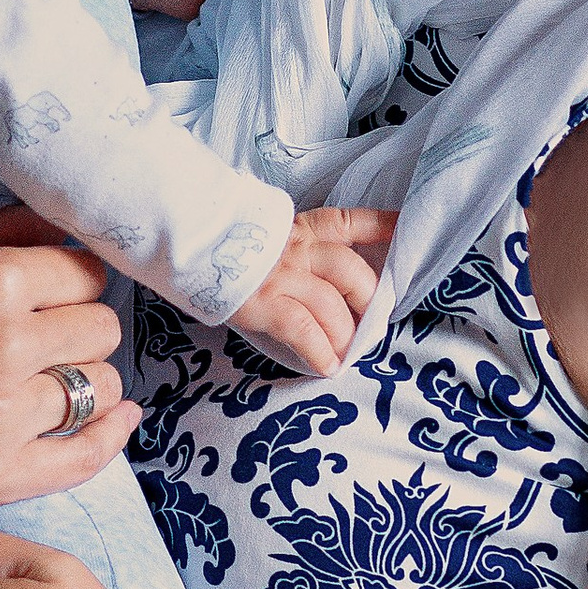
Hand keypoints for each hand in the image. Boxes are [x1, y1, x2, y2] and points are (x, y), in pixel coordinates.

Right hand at [0, 208, 139, 530]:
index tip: (56, 297)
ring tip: (49, 384)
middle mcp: (6, 343)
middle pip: (101, 329)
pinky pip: (87, 454)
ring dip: (83, 383)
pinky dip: (109, 436)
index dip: (71, 283)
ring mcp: (2, 415)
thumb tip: (53, 220)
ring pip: (100, 388)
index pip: (85, 271)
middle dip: (79, 330)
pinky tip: (112, 423)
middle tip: (47, 342)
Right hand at [229, 205, 392, 376]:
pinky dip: (320, 351)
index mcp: (301, 228)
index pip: (350, 222)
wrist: (183, 241)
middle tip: (371, 324)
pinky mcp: (264, 302)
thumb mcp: (266, 238)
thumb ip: (296, 251)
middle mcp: (297, 249)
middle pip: (352, 272)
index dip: (382, 225)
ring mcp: (281, 275)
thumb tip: (327, 283)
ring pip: (332, 306)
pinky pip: (304, 330)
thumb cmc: (225, 247)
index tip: (404, 229)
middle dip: (368, 302)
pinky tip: (327, 367)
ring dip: (345, 335)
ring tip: (347, 354)